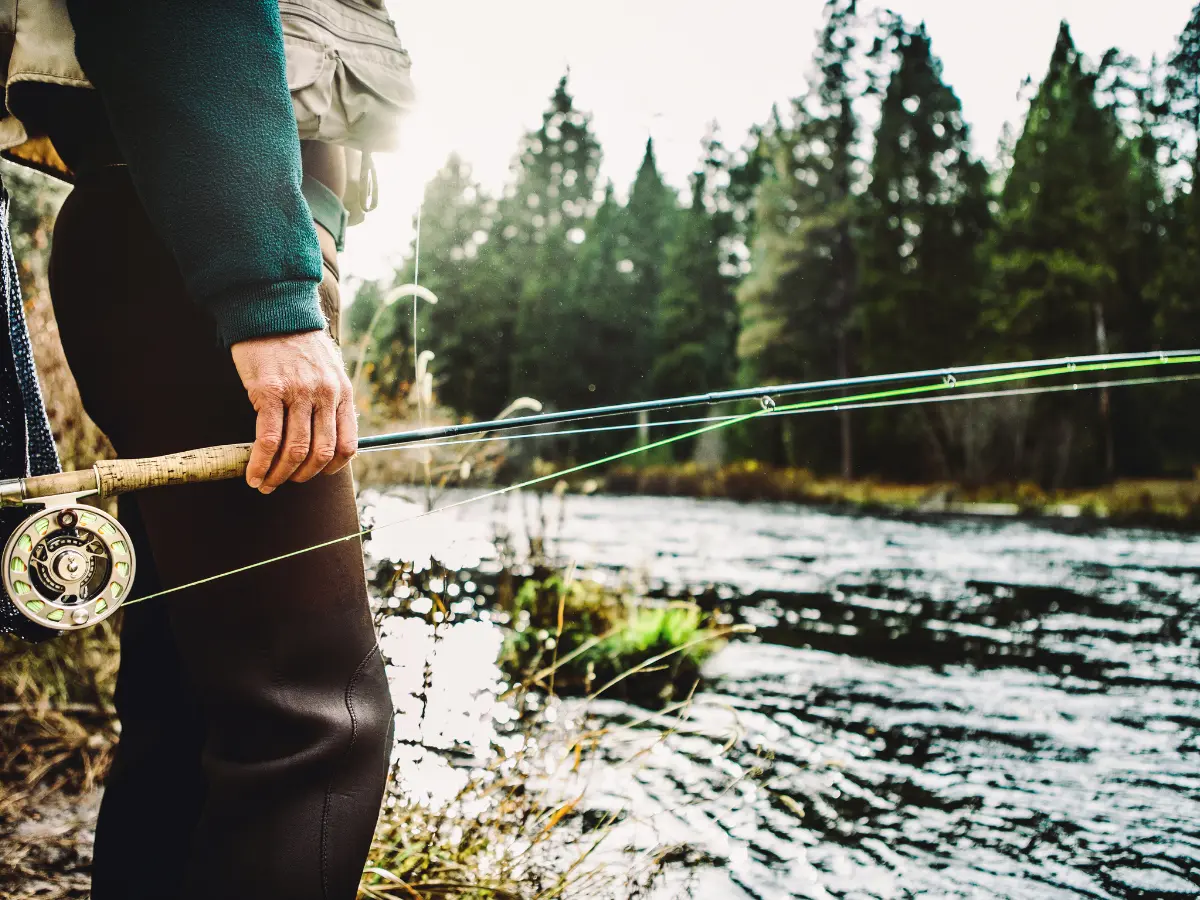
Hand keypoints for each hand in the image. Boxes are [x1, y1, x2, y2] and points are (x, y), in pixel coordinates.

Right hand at [231, 330, 356, 492]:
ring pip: (295, 451)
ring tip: (265, 483)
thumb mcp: (326, 370)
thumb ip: (329, 400)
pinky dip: (260, 463)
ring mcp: (298, 394)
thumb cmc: (296, 344)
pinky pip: (268, 440)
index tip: (316, 474)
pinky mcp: (269, 391)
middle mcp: (325, 395)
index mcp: (341, 392)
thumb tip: (324, 436)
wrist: (271, 311)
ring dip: (279, 475)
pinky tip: (252, 474)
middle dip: (303, 476)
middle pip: (321, 453)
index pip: (348, 444)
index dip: (332, 468)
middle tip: (286, 481)